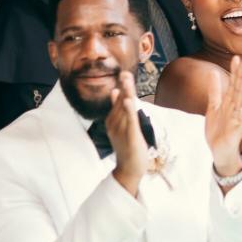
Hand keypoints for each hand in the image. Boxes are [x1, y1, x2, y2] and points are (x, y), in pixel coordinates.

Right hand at [106, 71, 148, 195]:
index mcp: (112, 120)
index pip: (118, 100)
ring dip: (126, 94)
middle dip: (124, 86)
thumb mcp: (120, 125)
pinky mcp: (130, 136)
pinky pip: (129, 121)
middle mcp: (114, 123)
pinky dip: (128, 110)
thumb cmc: (126, 146)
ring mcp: (121, 130)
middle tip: (125, 72)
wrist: (129, 169)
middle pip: (121, 102)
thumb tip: (115, 91)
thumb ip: (117, 110)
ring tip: (127, 80)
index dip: (123, 86)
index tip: (124, 73)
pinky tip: (128, 100)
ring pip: (124, 109)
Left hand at [205, 56, 241, 176]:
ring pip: (241, 103)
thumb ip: (214, 90)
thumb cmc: (219, 129)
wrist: (219, 151)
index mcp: (231, 103)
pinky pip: (240, 124)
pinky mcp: (236, 133)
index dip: (235, 71)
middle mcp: (237, 109)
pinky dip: (241, 117)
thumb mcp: (214, 107)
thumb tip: (213, 72)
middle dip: (241, 76)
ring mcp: (238, 121)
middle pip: (239, 90)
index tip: (236, 57)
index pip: (234, 84)